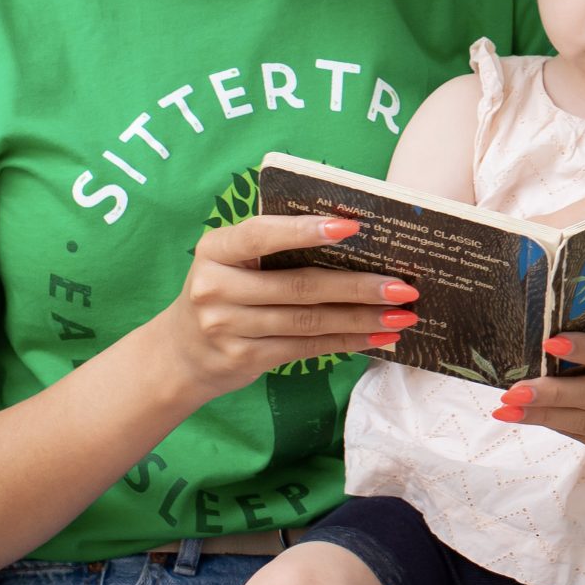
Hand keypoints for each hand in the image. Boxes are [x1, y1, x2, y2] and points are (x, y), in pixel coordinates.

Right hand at [148, 215, 419, 401]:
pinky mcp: (245, 358)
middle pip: (300, 285)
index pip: (263, 234)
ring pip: (309, 321)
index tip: (354, 227)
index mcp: (216, 249)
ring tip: (403, 315)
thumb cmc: (224, 292)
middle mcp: (217, 286)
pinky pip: (306, 347)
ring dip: (362, 318)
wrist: (181, 353)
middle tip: (403, 286)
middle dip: (358, 286)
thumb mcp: (232, 261)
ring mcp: (228, 326)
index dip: (307, 230)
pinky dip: (347, 341)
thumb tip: (352, 237)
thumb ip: (273, 246)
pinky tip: (378, 336)